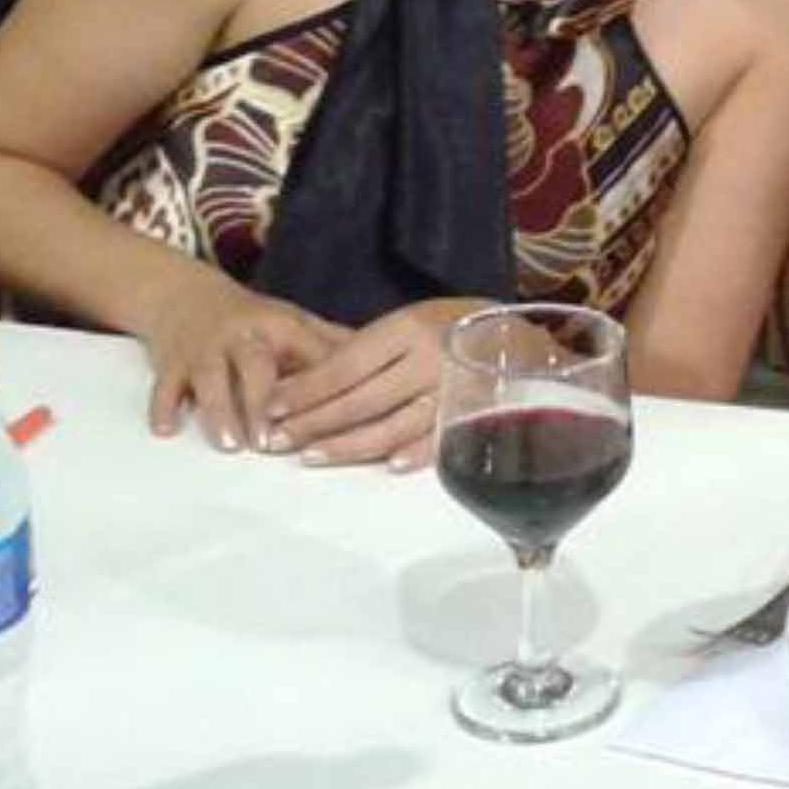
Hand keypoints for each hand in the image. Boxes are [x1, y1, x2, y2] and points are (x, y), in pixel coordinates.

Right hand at [139, 273, 340, 453]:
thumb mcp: (294, 321)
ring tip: (230, 444)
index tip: (332, 418)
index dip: (319, 386)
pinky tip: (167, 430)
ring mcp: (205, 347)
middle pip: (254, 366)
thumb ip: (332, 345)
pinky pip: (165, 385)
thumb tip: (382, 366)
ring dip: (219, 411)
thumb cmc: (252, 319)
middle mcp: (243, 335)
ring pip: (210, 377)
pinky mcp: (171, 361)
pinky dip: (164, 407)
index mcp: (281, 326)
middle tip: (271, 442)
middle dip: (262, 402)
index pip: (305, 357)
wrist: (184, 295)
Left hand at [265, 296, 482, 472]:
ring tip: (311, 457)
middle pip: (361, 398)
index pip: (345, 365)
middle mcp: (427, 358)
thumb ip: (366, 351)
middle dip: (314, 422)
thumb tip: (304, 385)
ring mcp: (450, 389)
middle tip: (277, 440)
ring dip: (348, 445)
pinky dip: (415, 453)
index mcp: (407, 328)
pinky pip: (439, 438)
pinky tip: (390, 466)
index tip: (272, 407)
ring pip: (392, 424)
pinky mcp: (471, 414)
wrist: (516, 332)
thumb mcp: (407, 323)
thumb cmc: (450, 326)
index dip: (306, 389)